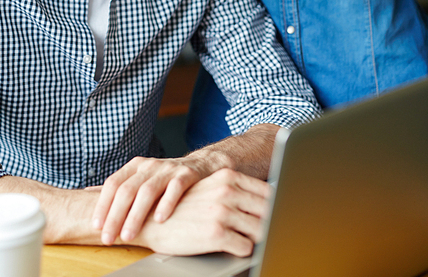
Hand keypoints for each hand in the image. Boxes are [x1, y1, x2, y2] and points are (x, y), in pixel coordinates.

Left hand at [92, 156, 206, 245]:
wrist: (201, 166)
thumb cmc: (165, 179)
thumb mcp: (141, 178)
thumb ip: (119, 186)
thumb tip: (87, 193)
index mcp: (135, 166)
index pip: (113, 183)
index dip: (102, 204)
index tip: (96, 226)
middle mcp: (150, 165)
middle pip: (127, 190)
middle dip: (115, 216)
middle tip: (108, 238)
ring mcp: (169, 169)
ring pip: (148, 190)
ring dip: (136, 215)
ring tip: (128, 235)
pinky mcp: (187, 175)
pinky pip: (175, 188)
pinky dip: (166, 203)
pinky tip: (160, 220)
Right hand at [136, 169, 271, 256]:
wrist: (151, 220)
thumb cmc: (184, 207)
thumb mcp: (211, 189)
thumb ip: (237, 192)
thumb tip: (268, 202)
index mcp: (229, 176)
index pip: (268, 192)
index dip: (275, 207)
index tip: (277, 216)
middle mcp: (228, 190)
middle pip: (268, 211)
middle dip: (269, 224)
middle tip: (265, 232)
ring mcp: (223, 211)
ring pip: (261, 231)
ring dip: (255, 239)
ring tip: (243, 240)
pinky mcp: (216, 234)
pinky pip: (246, 248)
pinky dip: (242, 251)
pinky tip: (230, 247)